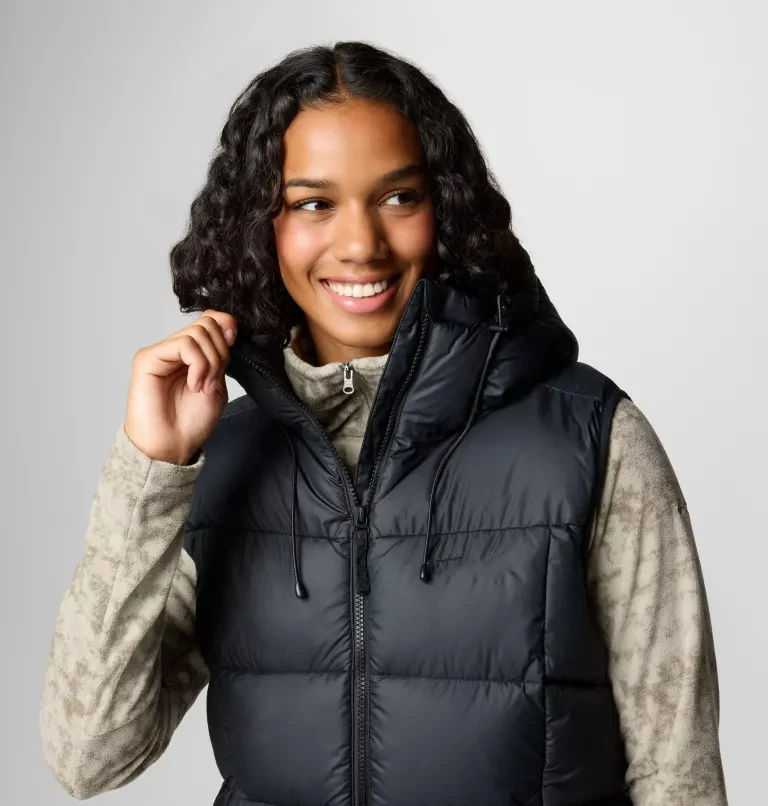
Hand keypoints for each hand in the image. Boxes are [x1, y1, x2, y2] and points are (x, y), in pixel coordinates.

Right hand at [124, 310, 236, 464]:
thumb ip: (221, 357)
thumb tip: (228, 328)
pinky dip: (198, 364)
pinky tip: (194, 384)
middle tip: (214, 380)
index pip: (209, 319)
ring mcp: (162, 352)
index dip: (226, 324)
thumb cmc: (191, 422)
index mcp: (192, 355)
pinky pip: (184, 344)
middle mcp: (175, 350)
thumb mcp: (217, 384)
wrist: (172, 445)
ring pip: (198, 332)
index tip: (234, 341)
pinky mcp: (148, 358)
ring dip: (210, 362)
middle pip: (207, 323)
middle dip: (220, 351)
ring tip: (203, 386)